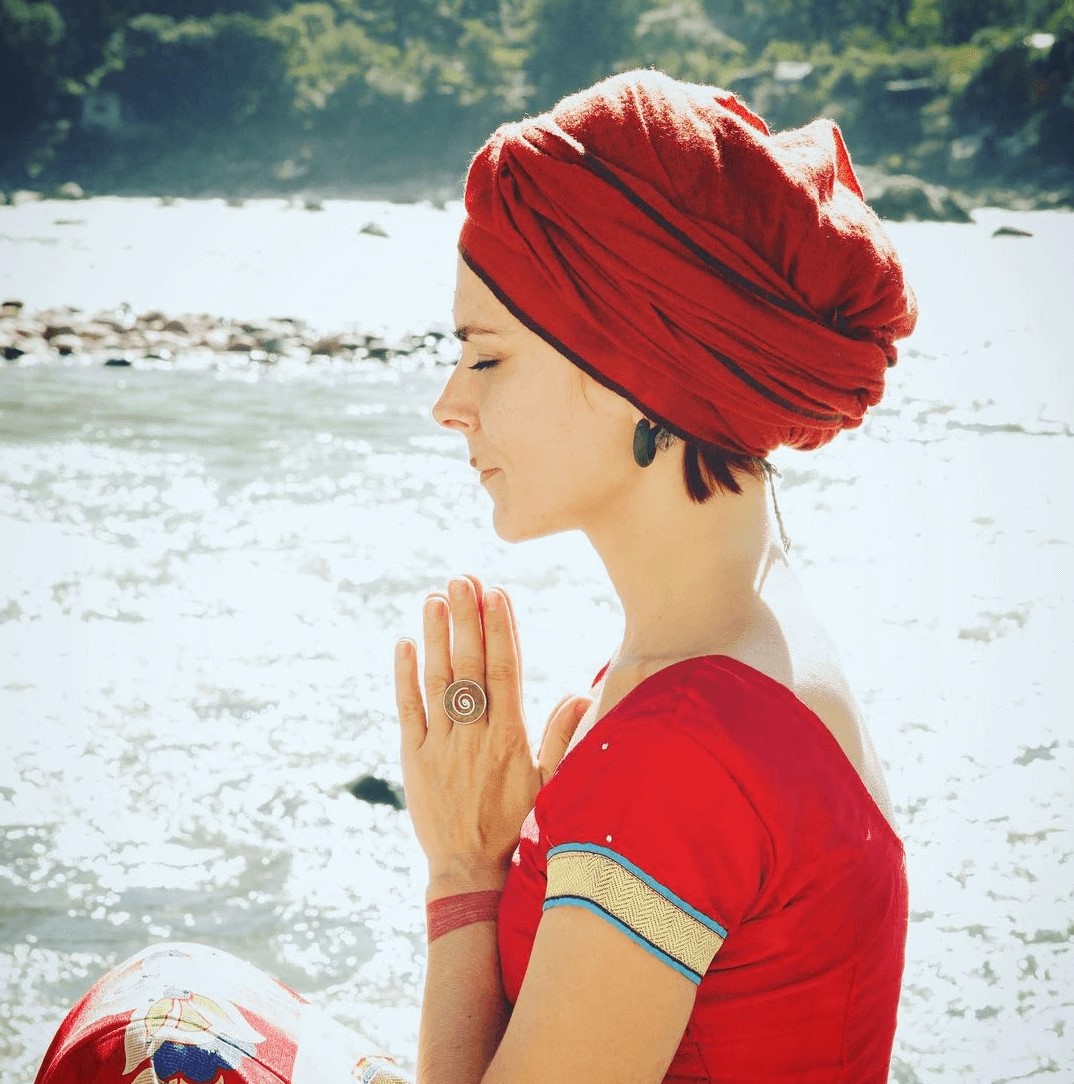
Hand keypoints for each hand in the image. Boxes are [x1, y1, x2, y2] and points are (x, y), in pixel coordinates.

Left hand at [394, 576, 586, 896]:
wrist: (471, 873)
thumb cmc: (518, 825)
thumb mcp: (551, 784)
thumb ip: (563, 736)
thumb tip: (581, 693)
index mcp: (511, 737)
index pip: (506, 670)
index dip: (501, 629)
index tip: (497, 593)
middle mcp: (475, 736)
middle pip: (470, 665)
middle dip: (466, 618)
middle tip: (463, 578)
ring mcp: (441, 745)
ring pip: (437, 680)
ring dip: (435, 636)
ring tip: (434, 597)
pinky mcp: (413, 759)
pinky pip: (407, 710)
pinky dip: (404, 676)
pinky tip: (404, 643)